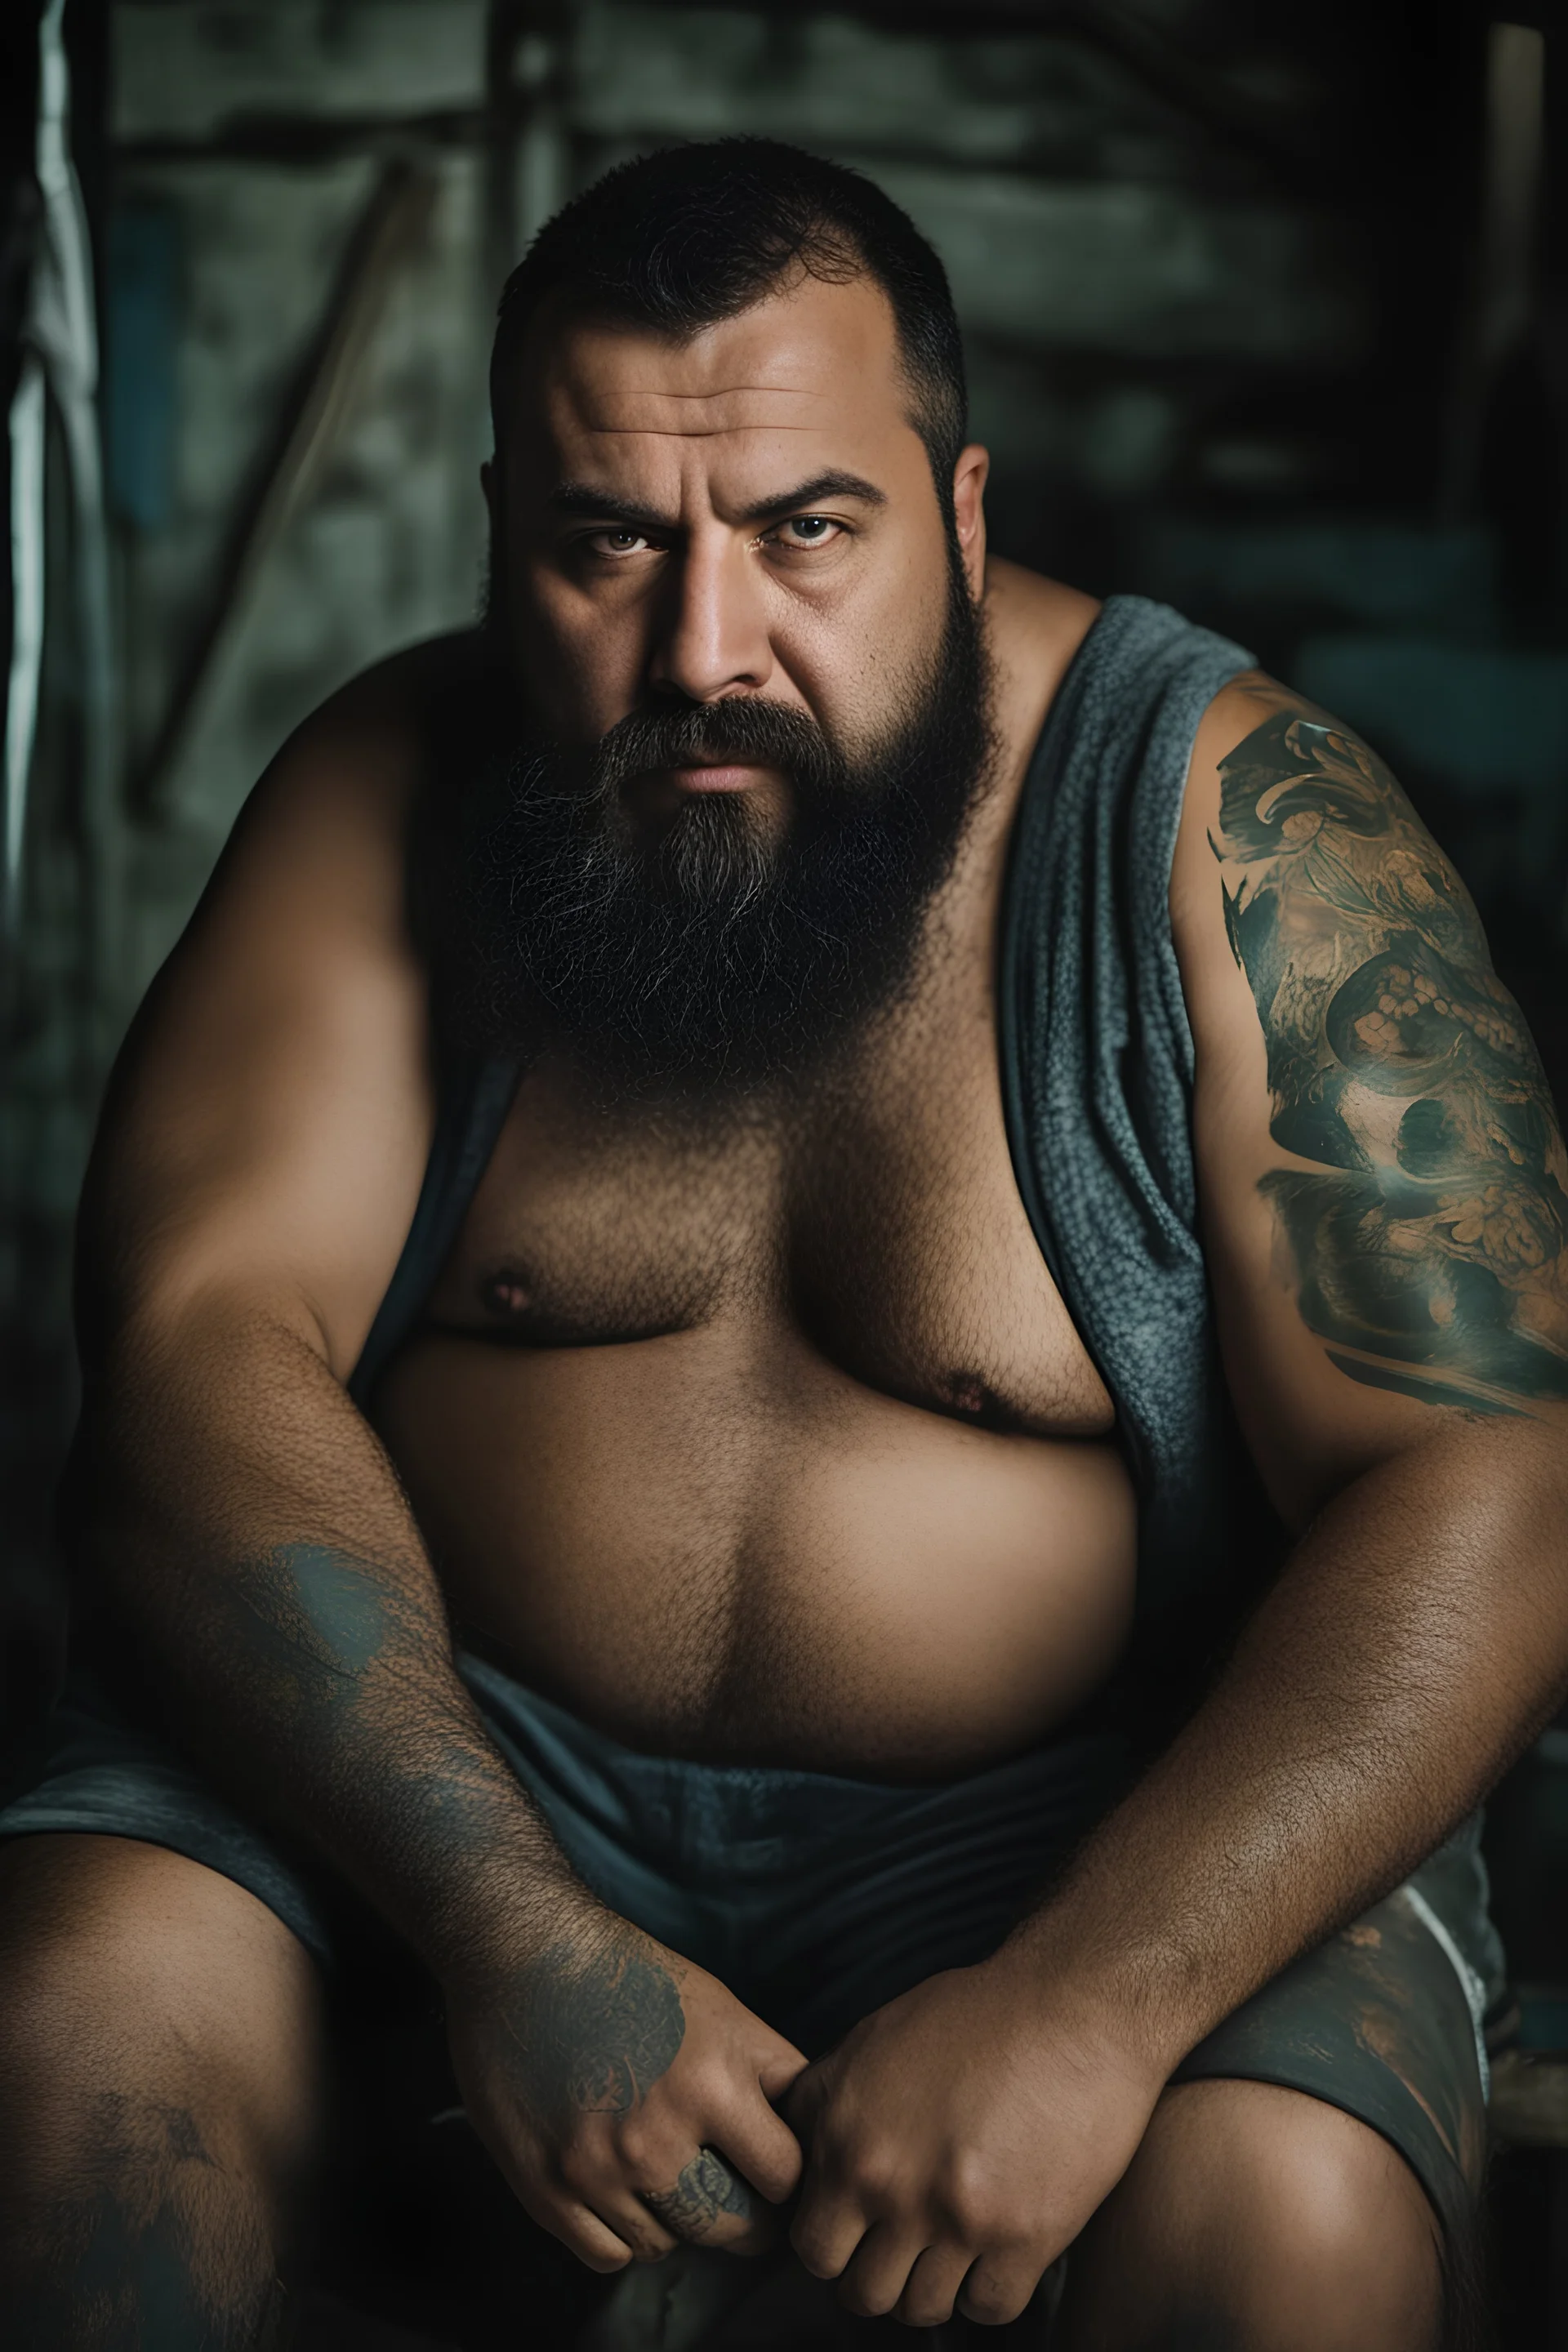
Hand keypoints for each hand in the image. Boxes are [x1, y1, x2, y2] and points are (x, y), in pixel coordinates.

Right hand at [446, 1911, 807, 2271]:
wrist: (521, 1955)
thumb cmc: (629, 1977)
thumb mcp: (720, 2007)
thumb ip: (771, 2075)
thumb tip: (815, 2139)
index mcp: (712, 2080)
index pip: (785, 2178)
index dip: (787, 2179)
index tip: (774, 2174)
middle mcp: (656, 2134)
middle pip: (731, 2228)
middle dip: (743, 2218)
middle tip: (734, 2197)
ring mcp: (597, 2169)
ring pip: (668, 2246)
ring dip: (675, 2222)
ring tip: (666, 2176)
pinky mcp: (545, 2189)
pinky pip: (609, 2255)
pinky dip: (620, 2234)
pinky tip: (619, 2190)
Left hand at [786, 1950, 1164, 2325]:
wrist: (1073, 2005)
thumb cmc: (976, 2014)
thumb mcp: (872, 2038)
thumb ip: (823, 2102)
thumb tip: (792, 2148)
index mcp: (848, 2140)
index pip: (812, 2246)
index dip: (836, 2242)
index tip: (862, 2228)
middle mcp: (893, 2186)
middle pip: (861, 2293)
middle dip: (879, 2274)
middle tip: (906, 2244)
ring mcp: (959, 2218)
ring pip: (921, 2308)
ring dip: (934, 2283)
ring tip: (952, 2244)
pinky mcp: (1026, 2236)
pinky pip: (988, 2307)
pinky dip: (988, 2288)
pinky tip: (996, 2250)